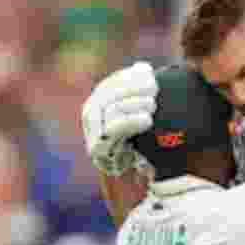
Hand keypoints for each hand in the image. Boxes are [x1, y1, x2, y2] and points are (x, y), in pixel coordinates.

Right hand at [81, 62, 156, 176]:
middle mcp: (90, 114)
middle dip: (135, 88)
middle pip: (110, 93)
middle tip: (154, 89)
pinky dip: (133, 121)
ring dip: (136, 104)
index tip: (150, 72)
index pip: (112, 83)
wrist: (127, 176)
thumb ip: (137, 92)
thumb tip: (143, 68)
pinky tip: (148, 120)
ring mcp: (91, 131)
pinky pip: (114, 128)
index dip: (130, 76)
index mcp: (97, 103)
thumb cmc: (135, 141)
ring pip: (113, 108)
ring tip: (153, 106)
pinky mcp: (97, 147)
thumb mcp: (135, 112)